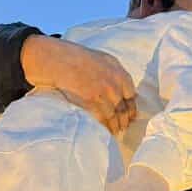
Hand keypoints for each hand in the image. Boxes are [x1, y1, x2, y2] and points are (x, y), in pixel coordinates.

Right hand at [21, 35, 136, 135]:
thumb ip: (114, 73)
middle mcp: (114, 83)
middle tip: (125, 127)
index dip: (132, 106)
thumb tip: (121, 88)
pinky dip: (106, 127)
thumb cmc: (77, 58)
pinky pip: (103, 119)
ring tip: (117, 132)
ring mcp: (103, 93)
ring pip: (115, 116)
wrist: (59, 61)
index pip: (132, 94)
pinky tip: (107, 131)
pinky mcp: (92, 101)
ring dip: (117, 126)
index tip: (131, 114)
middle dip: (125, 119)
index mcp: (118, 71)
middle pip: (125, 107)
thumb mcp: (102, 59)